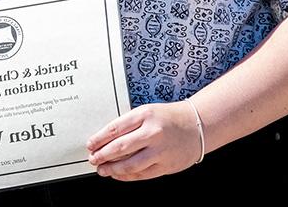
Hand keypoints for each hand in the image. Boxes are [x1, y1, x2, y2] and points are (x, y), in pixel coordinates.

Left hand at [85, 101, 203, 180]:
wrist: (198, 125)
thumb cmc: (168, 118)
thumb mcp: (146, 112)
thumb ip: (128, 124)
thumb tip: (105, 140)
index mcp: (144, 115)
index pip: (114, 129)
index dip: (99, 139)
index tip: (90, 144)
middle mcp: (152, 132)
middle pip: (119, 148)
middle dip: (102, 155)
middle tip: (93, 159)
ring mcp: (160, 151)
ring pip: (130, 164)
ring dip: (112, 169)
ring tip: (103, 169)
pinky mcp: (167, 165)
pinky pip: (142, 174)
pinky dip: (127, 176)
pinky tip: (118, 174)